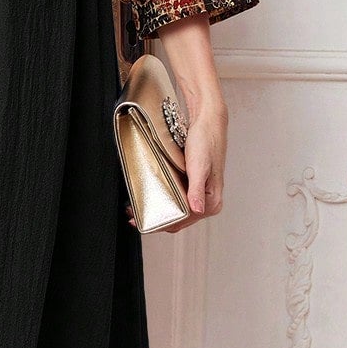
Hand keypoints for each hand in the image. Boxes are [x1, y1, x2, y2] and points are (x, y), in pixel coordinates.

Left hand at [123, 101, 226, 232]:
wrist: (208, 123)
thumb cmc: (207, 141)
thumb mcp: (199, 166)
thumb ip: (197, 189)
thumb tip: (197, 209)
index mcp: (212, 202)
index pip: (183, 221)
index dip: (161, 224)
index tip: (143, 222)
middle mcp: (206, 202)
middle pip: (178, 219)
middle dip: (156, 219)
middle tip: (134, 215)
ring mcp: (199, 195)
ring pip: (176, 211)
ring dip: (158, 211)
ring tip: (137, 207)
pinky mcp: (192, 186)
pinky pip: (176, 199)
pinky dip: (163, 201)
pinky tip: (150, 197)